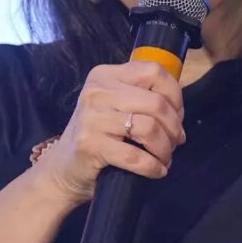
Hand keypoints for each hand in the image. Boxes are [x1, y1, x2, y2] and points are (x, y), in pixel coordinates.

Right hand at [30, 61, 185, 206]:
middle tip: (174, 142)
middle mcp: (97, 92)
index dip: (174, 94)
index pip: (153, 71)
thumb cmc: (97, 136)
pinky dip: (153, 167)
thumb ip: (142, 99)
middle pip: (156, 103)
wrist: (62, 169)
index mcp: (105, 76)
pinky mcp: (91, 146)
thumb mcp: (114, 106)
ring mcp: (92, 119)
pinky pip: (135, 156)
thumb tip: (179, 113)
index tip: (177, 115)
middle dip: (174, 127)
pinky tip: (157, 171)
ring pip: (149, 128)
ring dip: (165, 148)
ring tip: (164, 157)